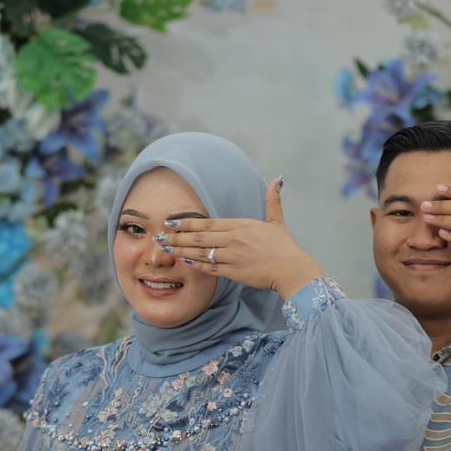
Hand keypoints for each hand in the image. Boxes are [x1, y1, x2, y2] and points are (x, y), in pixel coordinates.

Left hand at [158, 178, 323, 298]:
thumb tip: (278, 179)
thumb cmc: (284, 247)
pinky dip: (195, 264)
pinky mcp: (233, 272)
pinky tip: (184, 261)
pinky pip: (209, 268)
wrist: (291, 269)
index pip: (206, 222)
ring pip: (199, 252)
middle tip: (159, 237)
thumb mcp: (277, 221)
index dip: (186, 221)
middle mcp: (232, 239)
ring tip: (165, 249)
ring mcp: (231, 256)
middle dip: (176, 237)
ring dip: (180, 250)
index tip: (170, 221)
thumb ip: (272, 200)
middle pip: (197, 236)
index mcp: (239, 225)